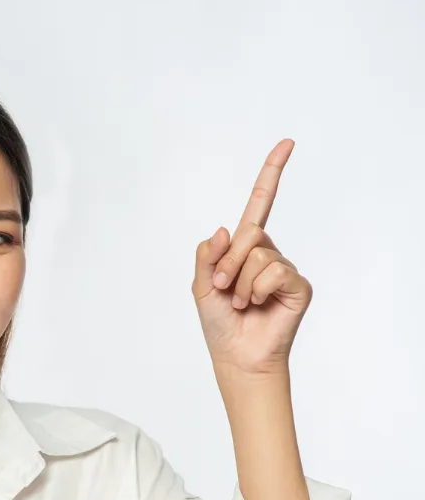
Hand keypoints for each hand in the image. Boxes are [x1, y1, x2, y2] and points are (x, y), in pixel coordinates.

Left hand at [192, 138, 312, 375]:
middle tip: (224, 288)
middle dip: (228, 263)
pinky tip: (257, 306)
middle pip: (249, 233)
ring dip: (241, 283)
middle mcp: (268, 253)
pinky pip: (274, 272)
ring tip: (242, 304)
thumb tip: (224, 229)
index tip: (287, 143)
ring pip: (259, 256)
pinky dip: (258, 290)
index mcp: (245, 248)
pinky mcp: (298, 285)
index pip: (260, 204)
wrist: (236, 356)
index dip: (272, 173)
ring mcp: (284, 269)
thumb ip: (207, 256)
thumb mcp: (202, 286)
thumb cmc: (220, 323)